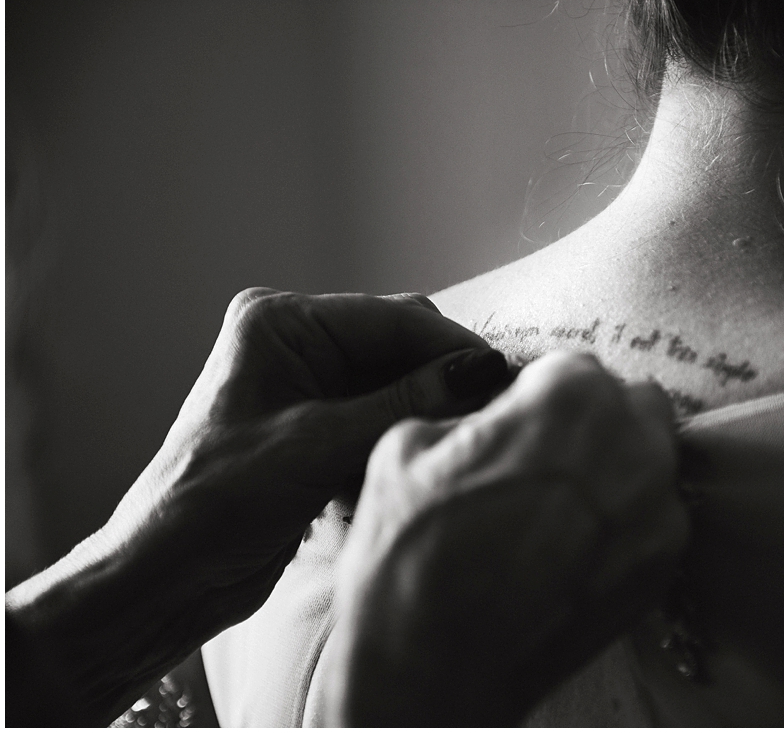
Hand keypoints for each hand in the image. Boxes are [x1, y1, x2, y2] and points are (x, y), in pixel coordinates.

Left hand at [6, 288, 508, 725]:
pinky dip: (401, 439)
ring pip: (397, 385)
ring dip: (425, 413)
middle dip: (442, 380)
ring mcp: (308, 386)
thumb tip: (482, 369)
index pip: (392, 318)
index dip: (451, 347)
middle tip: (490, 414)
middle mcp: (296, 344)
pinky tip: (413, 464)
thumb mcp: (317, 446)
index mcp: (280, 323)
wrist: (165, 577)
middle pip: (398, 347)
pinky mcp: (318, 428)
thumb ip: (404, 402)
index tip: (504, 376)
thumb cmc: (213, 503)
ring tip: (457, 442)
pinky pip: (382, 418)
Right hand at [323, 352, 689, 724]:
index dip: (538, 395)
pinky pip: (653, 518)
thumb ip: (475, 410)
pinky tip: (571, 551)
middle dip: (591, 422)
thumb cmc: (407, 554)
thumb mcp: (409, 444)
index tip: (518, 423)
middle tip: (541, 463)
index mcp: (571, 395)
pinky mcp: (665, 568)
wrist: (427, 673)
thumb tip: (499, 413)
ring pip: (650, 460)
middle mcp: (632, 443)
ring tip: (556, 511)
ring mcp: (658, 510)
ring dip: (613, 469)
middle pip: (628, 405)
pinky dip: (623, 522)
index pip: (573, 366)